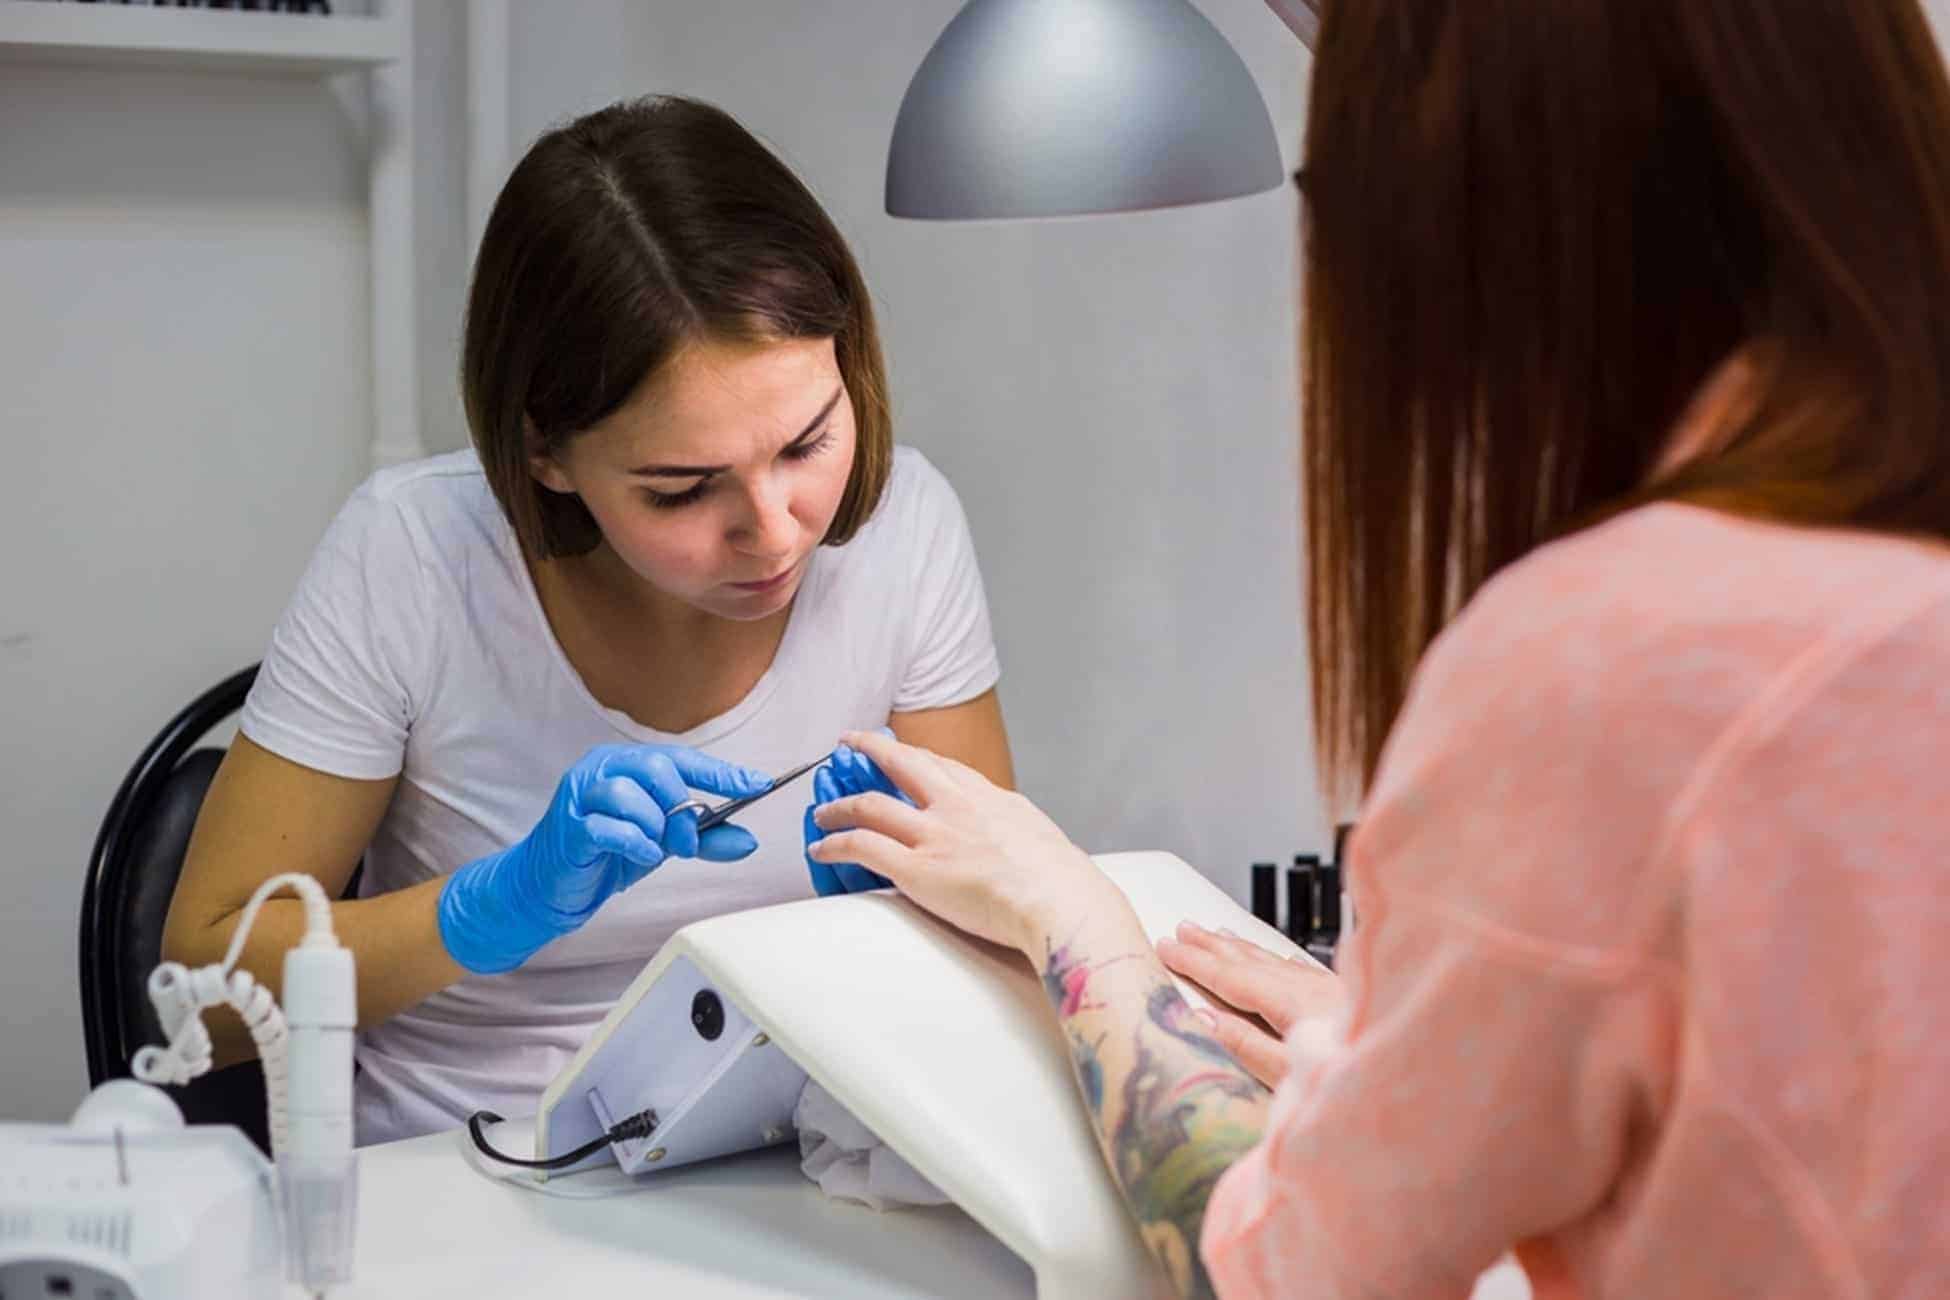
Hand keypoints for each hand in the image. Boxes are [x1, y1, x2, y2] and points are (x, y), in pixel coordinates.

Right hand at [439, 744, 769, 973]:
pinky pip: (609, 827)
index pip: (683, 759)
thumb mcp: (664, 843)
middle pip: (657, 768)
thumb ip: (705, 838)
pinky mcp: (569, 827)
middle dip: (684, 807)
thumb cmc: (607, 854)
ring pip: (631, 794)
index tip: (759, 785)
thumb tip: (748, 841)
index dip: (722, 773)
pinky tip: (640, 856)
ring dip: (655, 827)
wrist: (552, 887)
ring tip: (656, 849)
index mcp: (627, 764)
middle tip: (690, 841)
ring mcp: (581, 794)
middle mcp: (602, 768)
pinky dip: (634, 843)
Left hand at [807, 730, 1113, 956]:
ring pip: (869, 805)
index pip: (941, 764)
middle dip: (870, 748)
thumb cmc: (1060, 879)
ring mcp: (933, 835)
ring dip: (839, 807)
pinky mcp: (915, 869)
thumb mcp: (1038, 835)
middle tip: (850, 743)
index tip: (899, 751)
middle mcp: (955, 806)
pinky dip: (834, 844)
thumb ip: (1012, 827)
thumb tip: (1011, 834)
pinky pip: (861, 847)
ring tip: (823, 812)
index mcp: (987, 797)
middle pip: (901, 763)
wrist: (1058, 901)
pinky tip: (822, 849)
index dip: (913, 754)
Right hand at [1156, 921, 1343, 1086]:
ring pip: (1274, 959)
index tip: (1164, 944)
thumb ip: (1246, 1045)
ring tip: (1213, 932)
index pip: (1232, 978)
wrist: (1426, 1071)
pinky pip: (1297, 967)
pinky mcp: (1347, 998)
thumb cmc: (1358, 1082)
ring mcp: (1331, 990)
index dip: (1195, 962)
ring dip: (1240, 946)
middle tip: (1180, 928)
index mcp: (1293, 1004)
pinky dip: (1275, 957)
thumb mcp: (1290, 1075)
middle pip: (1251, 960)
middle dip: (1212, 945)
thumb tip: (1203, 1017)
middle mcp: (1311, 988)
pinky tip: (1275, 956)